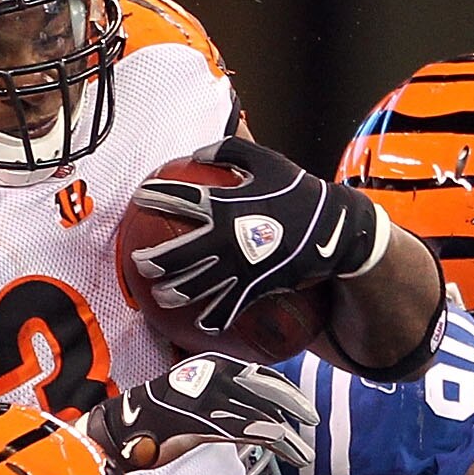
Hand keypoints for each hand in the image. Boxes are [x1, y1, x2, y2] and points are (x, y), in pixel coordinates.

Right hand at [84, 354, 318, 473]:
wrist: (120, 427)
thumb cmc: (156, 417)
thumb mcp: (195, 399)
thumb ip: (222, 400)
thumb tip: (254, 413)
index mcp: (212, 366)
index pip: (259, 374)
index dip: (286, 389)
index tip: (304, 405)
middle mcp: (211, 376)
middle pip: (264, 390)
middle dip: (293, 406)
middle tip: (313, 421)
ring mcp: (204, 398)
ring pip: (257, 413)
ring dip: (286, 436)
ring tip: (303, 452)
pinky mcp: (199, 421)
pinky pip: (241, 429)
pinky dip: (266, 439)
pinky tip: (281, 447)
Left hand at [127, 137, 386, 336]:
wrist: (335, 230)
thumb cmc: (300, 192)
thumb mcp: (269, 161)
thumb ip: (232, 150)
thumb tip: (199, 150)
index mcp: (225, 204)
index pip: (180, 198)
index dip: (156, 196)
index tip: (140, 197)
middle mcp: (226, 238)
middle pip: (177, 253)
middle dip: (152, 260)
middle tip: (138, 263)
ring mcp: (239, 267)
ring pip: (195, 285)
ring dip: (173, 293)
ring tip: (160, 296)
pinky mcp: (255, 288)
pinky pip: (228, 308)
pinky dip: (213, 318)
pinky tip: (201, 324)